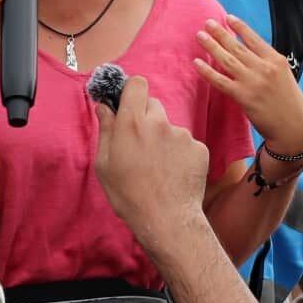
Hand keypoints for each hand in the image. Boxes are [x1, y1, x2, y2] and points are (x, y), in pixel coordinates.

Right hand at [96, 76, 208, 237]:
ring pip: (169, 126)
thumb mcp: (104, 163)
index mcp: (132, 122)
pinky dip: (180, 154)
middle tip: (140, 143)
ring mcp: (181, 134)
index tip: (128, 104)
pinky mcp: (199, 148)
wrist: (166, 219)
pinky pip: (186, 143)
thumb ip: (105, 129)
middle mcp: (158, 122)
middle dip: (146, 118)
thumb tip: (104, 106)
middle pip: (153, 104)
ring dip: (163, 137)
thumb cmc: (128, 194)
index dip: (132, 91)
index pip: (137, 83)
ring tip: (157, 166)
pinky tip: (173, 174)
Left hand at [193, 14, 302, 155]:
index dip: (240, 27)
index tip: (228, 18)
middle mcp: (264, 68)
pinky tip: (197, 62)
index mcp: (276, 61)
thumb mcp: (285, 76)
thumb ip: (268, 64)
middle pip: (237, 46)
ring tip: (200, 36)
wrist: (293, 128)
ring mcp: (253, 82)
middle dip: (221, 33)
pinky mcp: (243, 97)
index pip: (254, 39)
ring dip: (211, 46)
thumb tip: (248, 52)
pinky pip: (220, 81)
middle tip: (207, 22)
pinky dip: (207, 71)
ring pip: (227, 59)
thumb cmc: (289, 103)